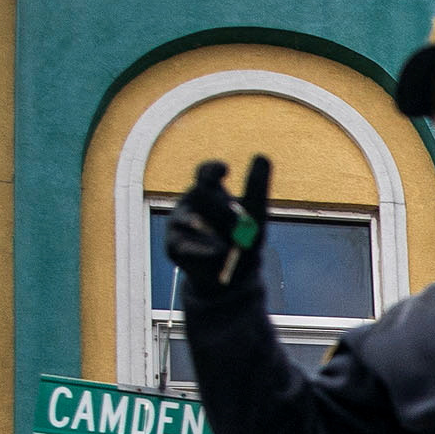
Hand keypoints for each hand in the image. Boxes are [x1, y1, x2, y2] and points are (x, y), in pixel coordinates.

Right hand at [162, 156, 272, 298]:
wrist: (231, 277)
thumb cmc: (243, 239)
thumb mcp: (256, 214)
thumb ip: (257, 187)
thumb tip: (261, 156)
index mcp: (210, 192)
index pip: (207, 172)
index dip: (214, 169)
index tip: (227, 170)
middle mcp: (190, 204)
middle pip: (199, 194)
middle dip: (221, 206)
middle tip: (238, 217)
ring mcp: (178, 224)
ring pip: (192, 221)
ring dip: (214, 232)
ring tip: (230, 246)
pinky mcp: (173, 246)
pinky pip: (188, 247)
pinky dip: (205, 252)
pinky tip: (220, 255)